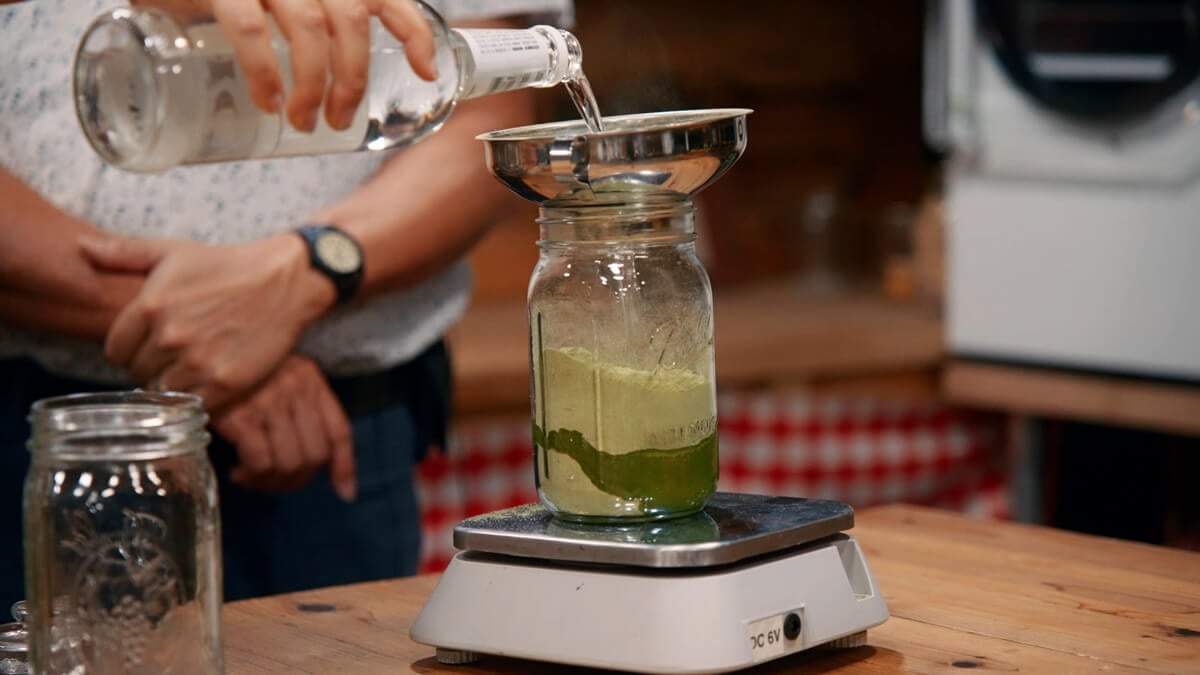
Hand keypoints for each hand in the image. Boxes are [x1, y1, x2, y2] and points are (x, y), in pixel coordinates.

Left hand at [79, 232, 336, 409]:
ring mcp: (198, 362)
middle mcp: (170, 336)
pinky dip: (200, 399)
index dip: (132, 349)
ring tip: (196, 367)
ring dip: (177, 384)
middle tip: (179, 355)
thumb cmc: (229, 264)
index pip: (115, 351)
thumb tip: (80, 247)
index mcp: (150, 306)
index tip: (152, 344)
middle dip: (154, 367)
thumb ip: (123, 252)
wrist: (286, 280)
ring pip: (164, 393)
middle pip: (138, 374)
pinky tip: (212, 380)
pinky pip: (194, 406)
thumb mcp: (174, 251)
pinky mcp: (226, 382)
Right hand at [135, 0, 438, 130]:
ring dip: (315, 85)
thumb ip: (308, 25)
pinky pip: (250, 29)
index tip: (426, 72)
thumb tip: (339, 87)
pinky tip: (269, 103)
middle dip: (353, 79)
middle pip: (352, 22)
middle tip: (340, 121)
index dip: (413, 31)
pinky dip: (264, 71)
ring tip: (305, 122)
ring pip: (310, 28)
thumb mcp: (275, 3)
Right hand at [212, 353, 355, 499]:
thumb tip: (334, 472)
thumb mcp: (279, 379)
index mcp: (310, 379)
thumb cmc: (238, 372)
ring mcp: (269, 402)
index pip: (340, 431)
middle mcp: (296, 388)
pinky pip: (260, 462)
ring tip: (254, 475)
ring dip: (272, 481)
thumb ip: (303, 412)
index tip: (345, 491)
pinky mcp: (240, 417)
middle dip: (296, 479)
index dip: (345, 467)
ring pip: (290, 464)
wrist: (195, 352)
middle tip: (275, 479)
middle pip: (316, 455)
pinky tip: (239, 470)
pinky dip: (252, 475)